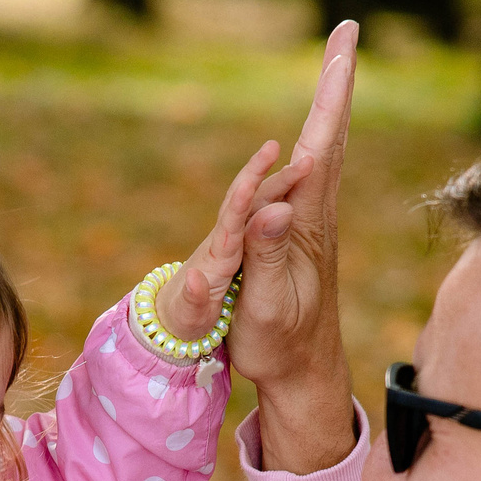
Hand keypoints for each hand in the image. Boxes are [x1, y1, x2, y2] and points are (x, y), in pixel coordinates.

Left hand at [157, 140, 313, 343]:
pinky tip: (298, 185)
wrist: (173, 316)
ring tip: (306, 163)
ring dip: (278, 181)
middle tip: (304, 159)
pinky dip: (279, 195)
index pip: (231, 224)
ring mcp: (230, 238)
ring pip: (255, 202)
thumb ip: (195, 299)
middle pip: (243, 200)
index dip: (242, 200)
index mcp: (215, 261)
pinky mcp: (239, 242)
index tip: (257, 176)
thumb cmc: (184, 321)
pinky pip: (261, 211)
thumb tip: (196, 280)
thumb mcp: (190, 317)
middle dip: (266, 175)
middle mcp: (222, 241)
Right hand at [231, 21, 358, 473]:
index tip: (344, 40)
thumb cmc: (280, 346)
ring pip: (324, 149)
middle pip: (330, 132)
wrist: (305, 376)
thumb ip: (266, 255)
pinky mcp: (304, 236)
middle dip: (336, 80)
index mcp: (308, 222)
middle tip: (346, 31)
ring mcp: (313, 223)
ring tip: (337, 64)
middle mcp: (316, 213)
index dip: (332, 89)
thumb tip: (274, 205)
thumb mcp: (266, 306)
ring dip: (330, 104)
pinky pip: (312, 173)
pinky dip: (318, 138)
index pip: (322, 142)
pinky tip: (314, 135)